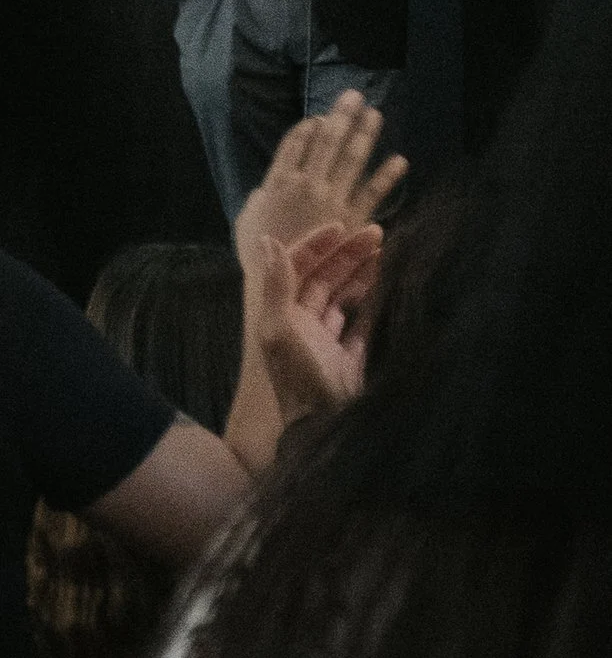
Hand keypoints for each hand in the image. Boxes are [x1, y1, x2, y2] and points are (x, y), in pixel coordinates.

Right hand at [235, 90, 405, 269]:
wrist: (281, 283)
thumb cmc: (259, 254)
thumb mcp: (248, 217)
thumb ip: (260, 196)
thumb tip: (268, 187)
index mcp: (279, 180)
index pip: (297, 142)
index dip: (309, 126)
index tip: (321, 117)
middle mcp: (308, 183)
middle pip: (328, 141)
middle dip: (342, 115)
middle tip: (355, 95)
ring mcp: (333, 199)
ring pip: (352, 158)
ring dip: (366, 134)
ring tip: (375, 114)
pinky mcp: (354, 218)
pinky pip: (374, 192)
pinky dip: (388, 175)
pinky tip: (400, 160)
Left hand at [249, 221, 380, 424]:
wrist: (326, 430)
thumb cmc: (301, 381)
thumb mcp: (282, 331)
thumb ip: (276, 286)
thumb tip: (267, 240)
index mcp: (282, 316)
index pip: (296, 268)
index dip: (316, 245)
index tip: (342, 227)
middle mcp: (302, 326)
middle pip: (324, 279)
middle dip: (346, 254)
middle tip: (377, 234)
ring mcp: (328, 342)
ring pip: (344, 298)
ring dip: (362, 274)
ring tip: (387, 254)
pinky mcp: (351, 360)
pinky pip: (363, 324)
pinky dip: (374, 303)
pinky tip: (389, 286)